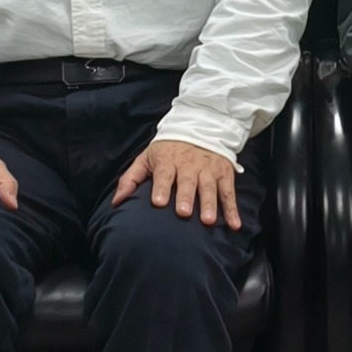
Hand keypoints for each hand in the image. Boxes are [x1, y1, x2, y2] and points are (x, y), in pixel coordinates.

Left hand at [114, 136, 242, 229]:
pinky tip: (235, 224)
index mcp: (168, 160)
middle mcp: (189, 164)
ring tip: (208, 220)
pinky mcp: (224, 173)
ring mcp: (208, 169)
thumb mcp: (147, 158)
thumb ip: (131, 179)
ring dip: (210, 204)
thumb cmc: (168, 150)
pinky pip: (229, 192)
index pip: (164, 174)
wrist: (200, 126)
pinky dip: (233, 209)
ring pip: (209, 187)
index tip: (158, 202)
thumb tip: (117, 202)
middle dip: (186, 197)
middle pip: (188, 182)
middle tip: (183, 212)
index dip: (162, 187)